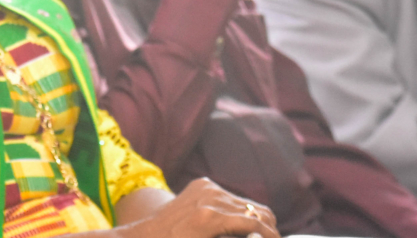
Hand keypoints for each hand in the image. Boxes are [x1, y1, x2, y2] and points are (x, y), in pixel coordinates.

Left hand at [115, 178, 279, 237]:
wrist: (145, 235)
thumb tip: (256, 237)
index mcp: (210, 218)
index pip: (256, 223)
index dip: (271, 236)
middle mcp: (210, 197)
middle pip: (258, 211)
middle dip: (269, 228)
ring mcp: (206, 187)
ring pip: (247, 203)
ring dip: (255, 220)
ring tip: (257, 236)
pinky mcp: (202, 184)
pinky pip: (230, 196)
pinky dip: (237, 211)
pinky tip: (235, 226)